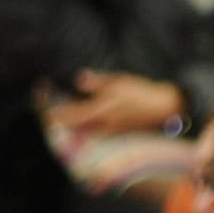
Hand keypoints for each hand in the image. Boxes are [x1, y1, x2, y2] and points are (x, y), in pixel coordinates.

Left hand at [47, 70, 185, 136]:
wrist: (167, 108)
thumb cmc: (142, 91)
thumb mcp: (119, 81)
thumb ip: (97, 81)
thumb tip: (79, 78)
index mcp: (102, 109)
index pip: (73, 114)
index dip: (57, 114)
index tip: (46, 113)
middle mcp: (105, 124)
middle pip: (76, 126)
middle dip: (63, 122)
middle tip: (50, 117)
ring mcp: (112, 131)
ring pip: (86, 131)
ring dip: (74, 126)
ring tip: (64, 119)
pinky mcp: (120, 133)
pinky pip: (97, 133)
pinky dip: (88, 128)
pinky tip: (85, 122)